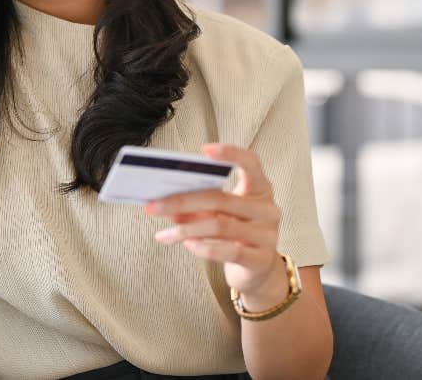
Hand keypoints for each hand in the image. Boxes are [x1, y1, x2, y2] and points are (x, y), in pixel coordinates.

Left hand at [145, 143, 286, 301]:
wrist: (257, 270)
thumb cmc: (236, 236)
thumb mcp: (219, 216)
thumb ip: (198, 207)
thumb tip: (166, 203)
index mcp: (260, 189)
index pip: (251, 163)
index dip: (231, 153)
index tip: (204, 150)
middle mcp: (267, 209)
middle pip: (221, 199)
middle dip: (182, 201)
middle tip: (154, 206)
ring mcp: (267, 235)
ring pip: (220, 225)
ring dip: (186, 229)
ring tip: (165, 234)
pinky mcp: (261, 259)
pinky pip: (230, 251)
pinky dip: (204, 248)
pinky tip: (187, 244)